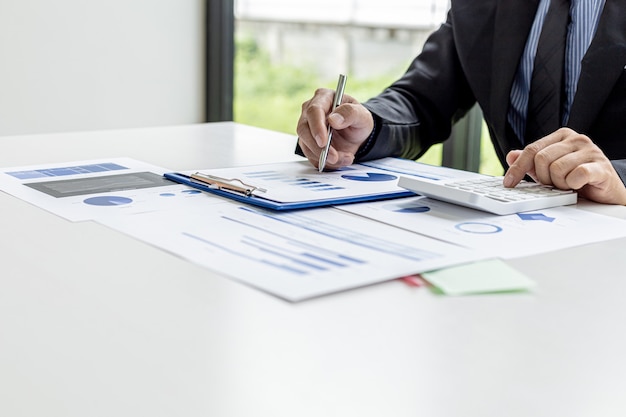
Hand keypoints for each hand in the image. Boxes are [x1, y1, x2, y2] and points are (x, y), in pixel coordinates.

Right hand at [296, 88, 373, 169]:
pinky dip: (325, 162)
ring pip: (306, 145)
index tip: (324, 142)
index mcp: (324, 97)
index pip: (314, 111)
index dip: (317, 127)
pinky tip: (340, 160)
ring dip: (324, 157)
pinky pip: (311, 155)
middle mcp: (310, 111)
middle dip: (318, 147)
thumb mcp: (362, 115)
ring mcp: (307, 127)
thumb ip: (350, 113)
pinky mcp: (307, 142)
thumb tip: (333, 119)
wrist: (356, 134)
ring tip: (345, 158)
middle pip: (304, 129)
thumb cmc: (357, 119)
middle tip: (334, 157)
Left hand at [503, 128, 625, 204]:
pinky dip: (573, 184)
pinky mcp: (601, 166)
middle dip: (543, 177)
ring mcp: (591, 151)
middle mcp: (577, 139)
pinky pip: (577, 175)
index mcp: (562, 136)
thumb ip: (531, 162)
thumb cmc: (577, 178)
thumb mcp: (548, 169)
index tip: (509, 182)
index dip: (518, 168)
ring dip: (559, 184)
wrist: (605, 191)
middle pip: (542, 159)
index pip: (532, 149)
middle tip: (553, 184)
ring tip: (568, 184)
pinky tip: (578, 185)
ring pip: (557, 169)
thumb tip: (511, 156)